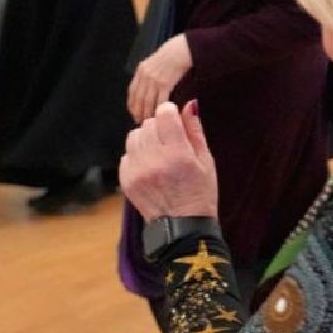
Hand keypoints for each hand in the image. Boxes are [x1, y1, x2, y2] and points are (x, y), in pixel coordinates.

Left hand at [119, 100, 217, 219]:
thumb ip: (195, 130)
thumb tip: (189, 104)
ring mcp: (137, 171)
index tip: (175, 120)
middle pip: (148, 123)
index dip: (170, 113)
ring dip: (146, 140)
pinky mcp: (126, 180)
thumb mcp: (206, 160)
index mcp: (178, 154)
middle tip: (170, 142)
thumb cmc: (200, 193)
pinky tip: (150, 166)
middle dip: (159, 127)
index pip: (164, 114)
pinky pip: (127, 154)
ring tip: (158, 153)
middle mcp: (155, 161)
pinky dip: (137, 156)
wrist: (183, 228)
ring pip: (134, 136)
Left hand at [129, 34, 192, 122]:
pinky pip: (160, 100)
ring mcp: (154, 79)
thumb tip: (150, 87)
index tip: (133, 112)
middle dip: (138, 112)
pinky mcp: (165, 82)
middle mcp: (145, 75)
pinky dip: (160, 108)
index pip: (132, 91)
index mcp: (142, 69)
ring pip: (148, 101)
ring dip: (148, 113)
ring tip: (150, 121)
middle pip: (138, 98)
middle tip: (140, 122)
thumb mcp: (157, 61)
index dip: (132, 104)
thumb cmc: (174, 54)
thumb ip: (151, 73)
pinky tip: (161, 114)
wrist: (184, 48)